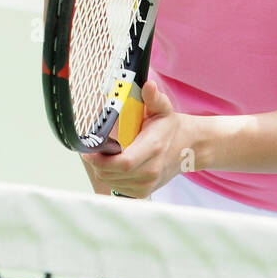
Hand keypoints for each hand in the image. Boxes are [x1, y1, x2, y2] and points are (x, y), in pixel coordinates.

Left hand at [84, 82, 198, 199]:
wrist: (188, 148)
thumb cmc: (171, 128)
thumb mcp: (163, 108)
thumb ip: (153, 97)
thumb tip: (148, 85)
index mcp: (153, 148)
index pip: (124, 162)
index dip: (102, 159)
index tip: (88, 151)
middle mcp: (151, 170)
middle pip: (113, 174)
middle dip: (96, 163)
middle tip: (91, 150)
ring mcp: (148, 184)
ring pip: (112, 182)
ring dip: (101, 170)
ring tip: (102, 155)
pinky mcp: (144, 191)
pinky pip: (118, 187)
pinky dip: (110, 177)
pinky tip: (113, 165)